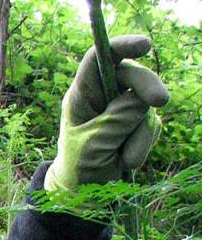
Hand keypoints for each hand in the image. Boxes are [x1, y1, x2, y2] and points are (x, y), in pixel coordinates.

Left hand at [45, 35, 169, 192]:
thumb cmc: (79, 168)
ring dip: (140, 135)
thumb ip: (116, 120)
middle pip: (131, 75)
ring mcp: (121, 109)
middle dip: (147, 87)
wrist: (84, 194)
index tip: (146, 45)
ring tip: (123, 159)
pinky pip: (151, 124)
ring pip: (146, 105)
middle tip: (160, 102)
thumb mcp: (94, 145)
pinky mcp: (136, 124)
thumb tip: (142, 99)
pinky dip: (144, 144)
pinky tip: (127, 160)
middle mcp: (102, 97)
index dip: (121, 45)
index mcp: (81, 95)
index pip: (99, 59)